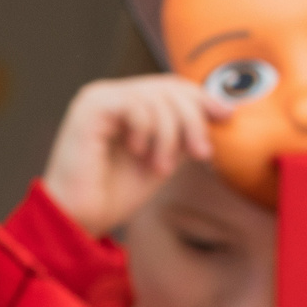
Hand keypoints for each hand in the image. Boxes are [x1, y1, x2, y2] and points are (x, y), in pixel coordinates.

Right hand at [41, 77, 232, 237]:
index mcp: (126, 103)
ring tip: (160, 168)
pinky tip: (137, 152)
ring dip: (169, 135)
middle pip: (169, 88)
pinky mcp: (89, 108)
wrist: (80, 219)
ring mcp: (98, 98)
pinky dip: (146, 130)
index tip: (227, 117)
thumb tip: (220, 110)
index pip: (172, 86)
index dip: (202, 98)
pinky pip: (134, 104)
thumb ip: (183, 133)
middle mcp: (111, 95)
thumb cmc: (114, 194)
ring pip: (155, 97)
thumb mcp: (163, 159)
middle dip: (193, 120)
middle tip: (201, 153)